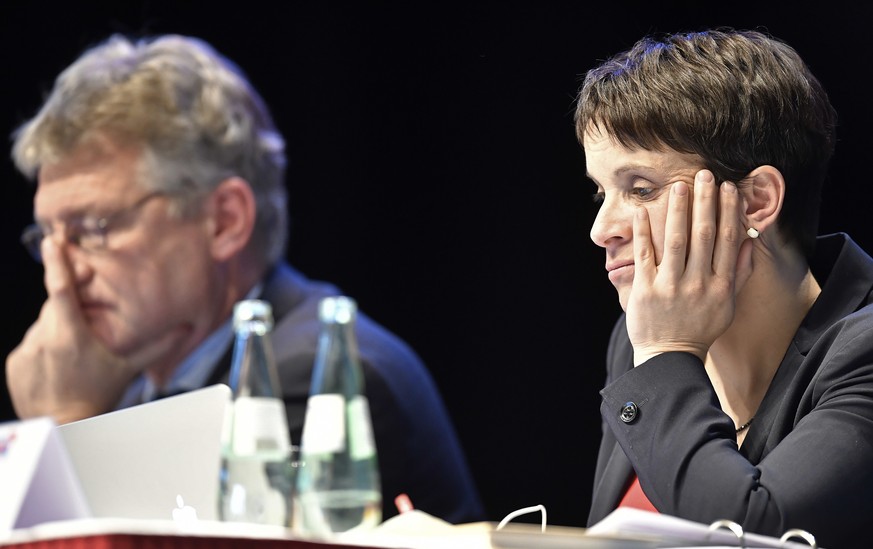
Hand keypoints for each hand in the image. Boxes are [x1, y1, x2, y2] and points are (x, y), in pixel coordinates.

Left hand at [5, 239, 140, 423]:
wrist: (62, 426)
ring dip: (56, 331)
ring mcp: (26, 351)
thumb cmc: (96, 396)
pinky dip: (43, 348)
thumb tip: (185, 328)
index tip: (53, 242)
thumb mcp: (128, 368)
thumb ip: (156, 346)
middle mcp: (44, 339)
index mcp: (71, 336)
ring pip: (42, 326)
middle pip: (54, 307)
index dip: (57, 263)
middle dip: (68, 310)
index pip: (60, 290)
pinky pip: (30, 345)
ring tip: (71, 356)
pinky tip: (57, 366)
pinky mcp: (15, 362)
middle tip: (84, 329)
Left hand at [626, 170, 752, 365]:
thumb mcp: (727, 306)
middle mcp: (698, 284)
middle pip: (704, 235)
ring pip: (676, 240)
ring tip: (678, 185)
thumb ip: (738, 275)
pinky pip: (645, 255)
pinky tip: (643, 211)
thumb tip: (748, 242)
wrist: (669, 357)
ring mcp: (670, 287)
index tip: (728, 188)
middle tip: (704, 174)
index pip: (727, 241)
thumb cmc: (700, 329)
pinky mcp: (646, 290)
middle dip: (705, 202)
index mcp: (721, 287)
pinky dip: (644, 232)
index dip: (728, 212)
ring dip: (677, 210)